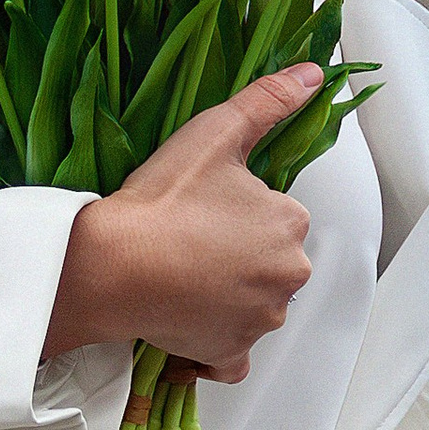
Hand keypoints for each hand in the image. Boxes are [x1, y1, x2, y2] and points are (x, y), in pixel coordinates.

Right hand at [42, 65, 320, 375]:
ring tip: (181, 277)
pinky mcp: (230, 353)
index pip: (276, 216)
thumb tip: (314, 74)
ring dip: (229, 296)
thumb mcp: (216, 134)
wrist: (114, 266)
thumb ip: (268, 101)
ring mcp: (261, 320)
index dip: (238, 211)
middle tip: (189, 241)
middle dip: (239, 255)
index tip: (203, 207)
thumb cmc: (162, 200)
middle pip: (270, 262)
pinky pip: (234, 355)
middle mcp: (288, 276)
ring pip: (255, 304)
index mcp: (290, 224)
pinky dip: (220, 345)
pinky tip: (194, 327)